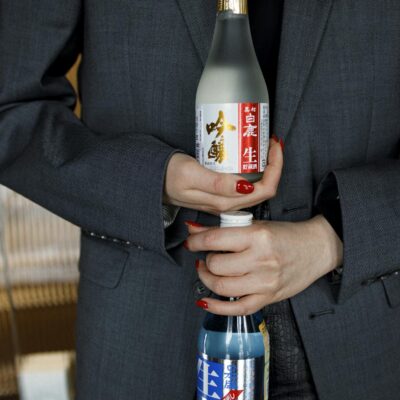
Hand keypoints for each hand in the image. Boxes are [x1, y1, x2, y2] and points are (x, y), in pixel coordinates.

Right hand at [164, 137, 282, 213]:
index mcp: (225, 201)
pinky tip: (245, 156)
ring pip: (254, 188)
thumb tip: (246, 186)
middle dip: (273, 165)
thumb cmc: (167, 176)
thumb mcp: (191, 175)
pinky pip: (242, 185)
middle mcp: (227, 204)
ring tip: (260, 145)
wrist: (151, 181)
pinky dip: (250, 169)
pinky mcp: (217, 194)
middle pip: (264, 189)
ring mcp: (222, 200)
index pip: (265, 190)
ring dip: (263, 167)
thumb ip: (217, 183)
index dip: (275, 167)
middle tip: (269, 141)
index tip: (273, 145)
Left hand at [185, 215, 342, 315]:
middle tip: (206, 256)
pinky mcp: (268, 298)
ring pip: (223, 287)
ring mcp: (265, 282)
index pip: (215, 240)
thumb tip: (193, 229)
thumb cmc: (286, 235)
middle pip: (216, 265)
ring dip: (208, 279)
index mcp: (257, 236)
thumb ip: (224, 228)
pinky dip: (217, 307)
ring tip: (208, 271)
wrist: (316, 248)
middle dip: (204, 261)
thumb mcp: (255, 224)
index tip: (191, 242)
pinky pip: (238, 308)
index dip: (196, 241)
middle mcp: (261, 260)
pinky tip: (206, 301)